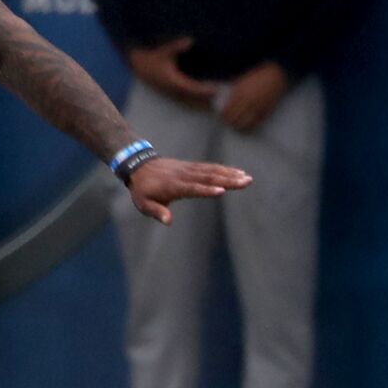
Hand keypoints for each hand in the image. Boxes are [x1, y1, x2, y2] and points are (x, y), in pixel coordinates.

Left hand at [126, 157, 251, 225]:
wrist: (139, 166)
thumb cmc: (142, 190)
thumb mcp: (144, 204)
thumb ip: (157, 211)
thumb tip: (168, 221)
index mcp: (173, 186)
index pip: (192, 188)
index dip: (206, 190)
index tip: (221, 191)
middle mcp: (184, 176)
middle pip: (208, 177)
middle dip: (228, 180)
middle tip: (246, 182)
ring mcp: (189, 169)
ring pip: (212, 171)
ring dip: (231, 174)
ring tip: (247, 178)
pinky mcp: (192, 166)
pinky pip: (210, 167)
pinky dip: (224, 169)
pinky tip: (238, 172)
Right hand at [128, 37, 219, 107]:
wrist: (138, 66)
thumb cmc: (151, 58)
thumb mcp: (163, 51)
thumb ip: (176, 46)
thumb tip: (190, 40)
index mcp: (173, 82)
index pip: (192, 89)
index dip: (205, 90)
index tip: (217, 89)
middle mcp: (172, 90)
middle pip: (193, 98)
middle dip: (206, 98)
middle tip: (223, 95)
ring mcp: (171, 92)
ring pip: (189, 100)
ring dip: (202, 99)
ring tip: (216, 97)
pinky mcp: (170, 91)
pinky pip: (185, 97)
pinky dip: (195, 97)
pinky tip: (203, 95)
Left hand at [219, 62, 288, 132]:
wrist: (276, 75)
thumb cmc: (258, 77)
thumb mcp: (242, 81)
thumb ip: (234, 92)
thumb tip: (225, 101)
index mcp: (240, 92)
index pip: (227, 110)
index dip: (223, 115)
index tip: (222, 116)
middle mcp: (248, 101)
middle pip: (234, 118)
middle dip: (229, 122)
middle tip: (228, 122)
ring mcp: (258, 107)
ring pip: (244, 123)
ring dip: (239, 126)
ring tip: (236, 126)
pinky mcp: (266, 111)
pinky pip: (256, 123)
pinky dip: (250, 127)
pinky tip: (247, 127)